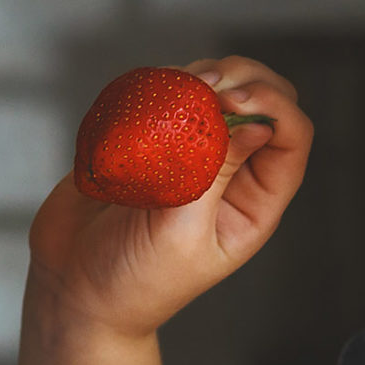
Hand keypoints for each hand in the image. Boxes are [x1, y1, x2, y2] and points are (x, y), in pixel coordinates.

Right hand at [26, 58, 310, 339]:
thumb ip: (214, 173)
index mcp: (253, 202)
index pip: (291, 136)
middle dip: (238, 77)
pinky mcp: (151, 140)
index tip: (229, 99)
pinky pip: (167, 95)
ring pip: (215, 89)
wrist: (73, 287)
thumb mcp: (181, 232)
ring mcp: (191, 152)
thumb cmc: (134, 279)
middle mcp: (231, 173)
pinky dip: (157, 86)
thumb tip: (258, 123)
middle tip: (200, 81)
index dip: (271, 104)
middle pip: (261, 100)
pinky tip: (138, 103)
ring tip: (165, 93)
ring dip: (194, 77)